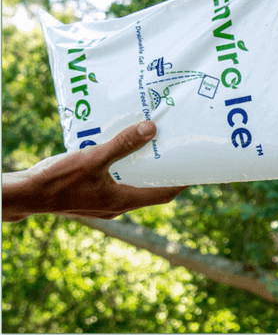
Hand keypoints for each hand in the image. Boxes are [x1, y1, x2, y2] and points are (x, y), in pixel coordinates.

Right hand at [2, 121, 186, 221]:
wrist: (25, 195)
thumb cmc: (57, 180)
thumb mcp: (93, 158)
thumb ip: (122, 144)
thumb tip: (151, 129)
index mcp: (123, 200)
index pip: (164, 194)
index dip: (182, 182)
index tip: (197, 168)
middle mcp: (117, 205)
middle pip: (151, 190)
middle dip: (164, 173)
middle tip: (176, 152)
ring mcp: (103, 203)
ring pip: (132, 186)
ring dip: (142, 170)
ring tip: (151, 148)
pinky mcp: (90, 197)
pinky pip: (115, 183)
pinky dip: (123, 171)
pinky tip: (119, 153)